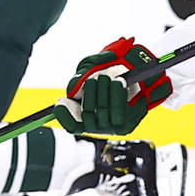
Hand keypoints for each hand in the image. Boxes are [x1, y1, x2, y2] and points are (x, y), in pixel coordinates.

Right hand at [54, 37, 170, 134]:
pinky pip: (121, 113)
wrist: (133, 72)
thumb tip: (72, 91)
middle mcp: (95, 126)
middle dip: (92, 92)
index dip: (64, 116)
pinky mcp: (126, 126)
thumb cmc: (106, 70)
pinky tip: (120, 83)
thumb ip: (79, 77)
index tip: (61, 102)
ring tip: (111, 78)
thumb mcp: (90, 67)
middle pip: (87, 114)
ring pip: (104, 113)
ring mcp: (110, 128)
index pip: (70, 124)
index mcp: (82, 116)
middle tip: (99, 78)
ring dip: (106, 92)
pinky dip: (119, 95)